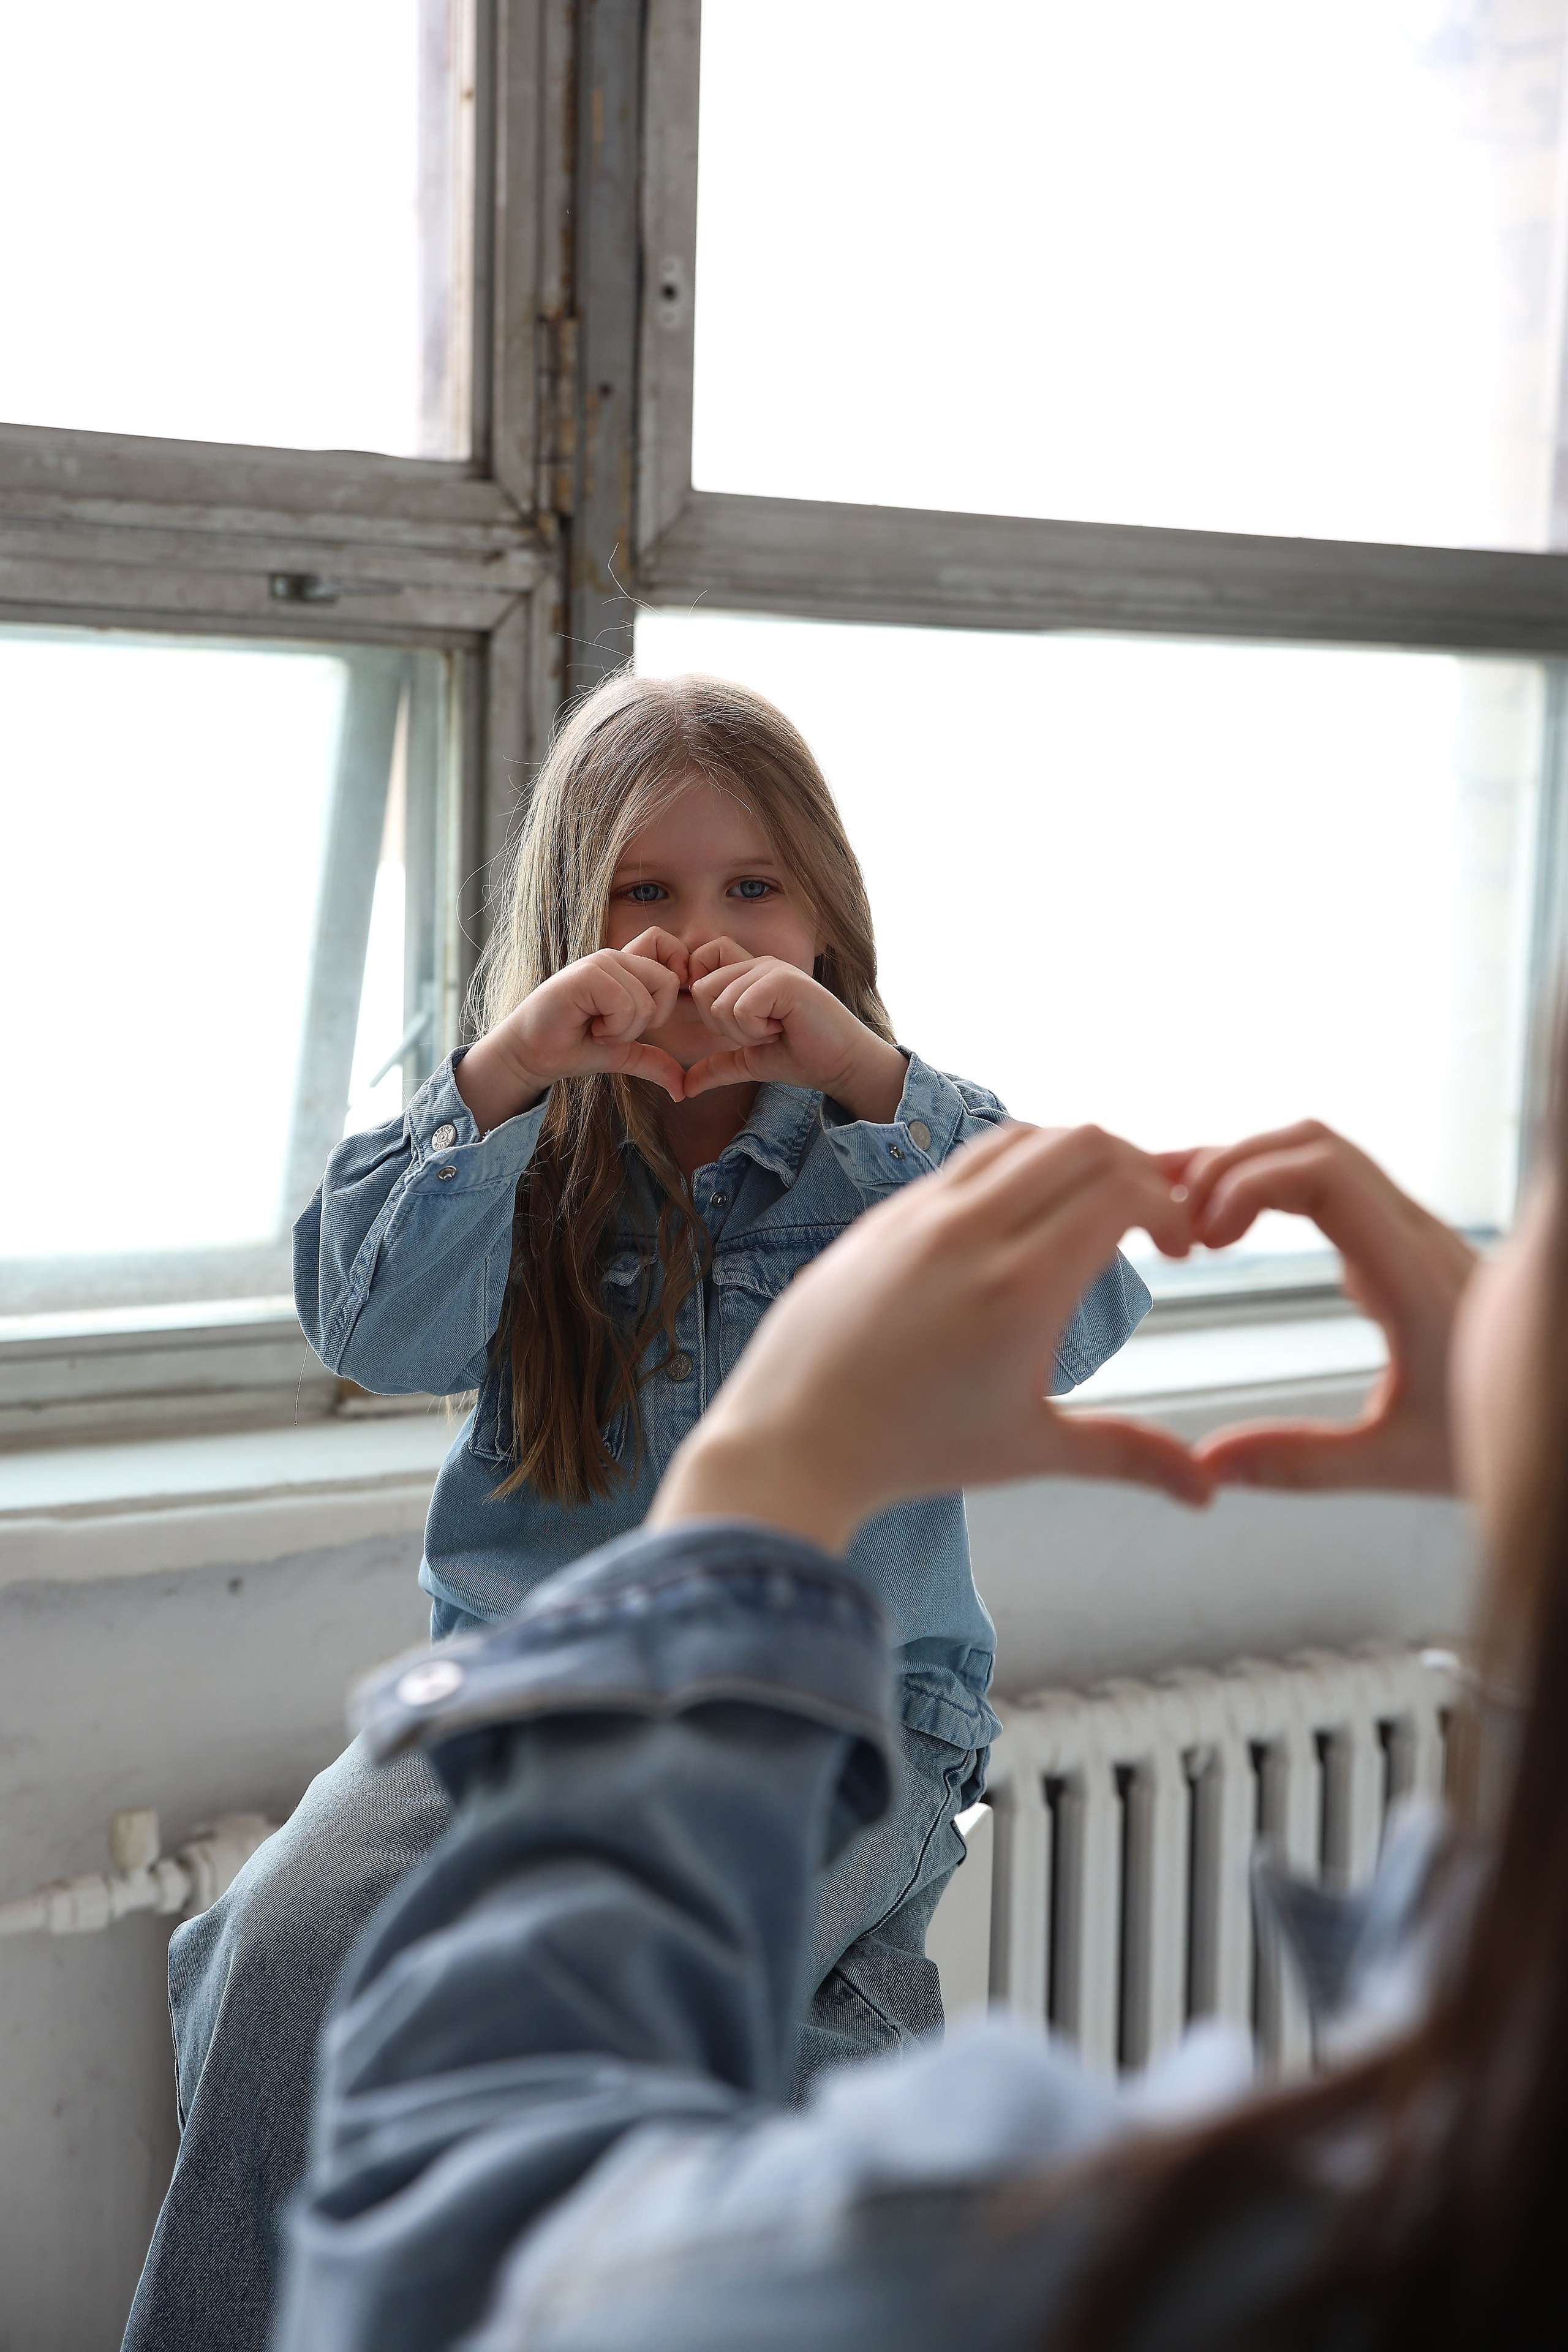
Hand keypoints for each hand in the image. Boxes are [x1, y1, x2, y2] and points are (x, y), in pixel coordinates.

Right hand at [454, 928, 688, 1131]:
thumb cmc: (573, 1047)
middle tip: (613, 1030)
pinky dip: (612, 1027)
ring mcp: (600, 963)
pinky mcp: (586, 974)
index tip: (643, 1023)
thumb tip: (683, 1090)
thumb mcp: (623, 1054)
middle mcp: (616, 958)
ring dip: (623, 1029)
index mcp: (628, 968)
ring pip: (645, 1000)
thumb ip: (654, 1061)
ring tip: (597, 1028)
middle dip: (646, 1021)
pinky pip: (624, 1003)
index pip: (674, 963)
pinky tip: (589, 1026)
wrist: (533, 1055)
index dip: (667, 998)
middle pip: (668, 983)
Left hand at [650, 1123, 1212, 1552]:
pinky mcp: (886, 1213)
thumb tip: (1207, 1491)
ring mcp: (921, 1213)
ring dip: (1074, 1157)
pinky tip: (1024, 1212)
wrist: (792, 1439)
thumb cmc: (911, 1452)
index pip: (1120, 1190)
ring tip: (1091, 1208)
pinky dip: (1015, 1165)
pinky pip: (966, 1159)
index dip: (1169, 1204)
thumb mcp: (1031, 1450)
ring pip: (1022, 1136)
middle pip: (1083, 1141)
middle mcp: (972, 1231)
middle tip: (1151, 1217)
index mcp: (1021, 1286)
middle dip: (1137, 1167)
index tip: (1181, 1245)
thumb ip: (1127, 1455)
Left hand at [681, 939, 906, 1121]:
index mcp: (747, 973)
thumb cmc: (803, 1057)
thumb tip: (683, 1087)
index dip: (707, 1008)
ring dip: (746, 1033)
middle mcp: (757, 963)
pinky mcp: (784, 980)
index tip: (738, 1030)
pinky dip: (758, 1032)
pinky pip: (741, 1009)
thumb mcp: (750, 1061)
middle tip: (762, 1034)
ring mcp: (771, 968)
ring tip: (777, 1032)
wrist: (843, 1065)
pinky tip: (784, 1030)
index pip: (698, 976)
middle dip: (725, 1027)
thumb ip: (717, 1066)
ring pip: (720, 1004)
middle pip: (701, 990)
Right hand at [1173, 1120, 1476, 1492]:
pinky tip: (1232, 1230)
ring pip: (1324, 1153)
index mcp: (1413, 1276)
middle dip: (1235, 1165)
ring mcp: (1411, 1233)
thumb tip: (1210, 1465)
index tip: (1205, 1234)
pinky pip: (1331, 1182)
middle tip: (1181, 1223)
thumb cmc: (1493, 1435)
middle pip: (1315, 1145)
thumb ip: (1300, 1463)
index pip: (1325, 1176)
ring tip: (1194, 1220)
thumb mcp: (1396, 1463)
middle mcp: (1415, 1237)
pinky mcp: (1402, 1242)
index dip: (1250, 1183)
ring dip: (1253, 1168)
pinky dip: (1273, 1185)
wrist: (1561, 1417)